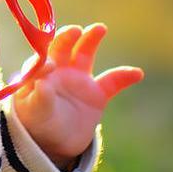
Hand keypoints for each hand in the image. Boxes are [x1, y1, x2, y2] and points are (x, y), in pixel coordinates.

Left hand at [14, 23, 142, 169]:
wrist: (56, 143)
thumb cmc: (37, 123)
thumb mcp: (35, 113)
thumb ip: (39, 98)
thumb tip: (42, 84)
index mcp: (39, 72)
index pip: (40, 58)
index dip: (45, 59)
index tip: (50, 66)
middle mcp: (58, 69)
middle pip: (62, 46)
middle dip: (68, 36)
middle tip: (75, 31)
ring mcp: (78, 78)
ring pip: (85, 53)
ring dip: (91, 39)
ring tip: (99, 28)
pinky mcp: (97, 93)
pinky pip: (112, 82)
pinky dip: (124, 76)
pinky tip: (137, 73)